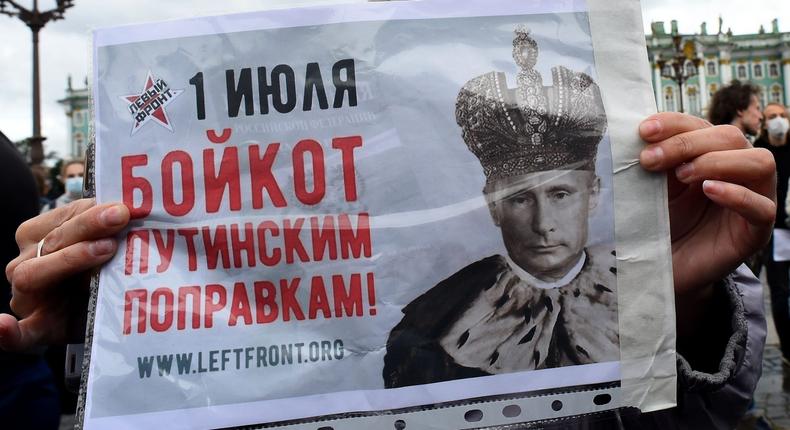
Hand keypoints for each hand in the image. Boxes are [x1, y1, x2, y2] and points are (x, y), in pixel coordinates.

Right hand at [1, 199, 129, 351]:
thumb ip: (109, 227)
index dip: (89, 214)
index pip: (59, 221)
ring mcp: (26, 297)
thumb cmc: (101, 270)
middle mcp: (25, 263)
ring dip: (69, 260)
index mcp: (37, 236)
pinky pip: (18, 335)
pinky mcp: (37, 329)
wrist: (104, 310)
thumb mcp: (104, 241)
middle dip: (88, 227)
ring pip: (32, 275)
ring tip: (106, 250)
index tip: (121, 209)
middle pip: (51, 242)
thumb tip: (131, 208)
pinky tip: (4, 325)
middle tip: (120, 219)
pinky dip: (8, 332)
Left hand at [639, 113, 774, 329]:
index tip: (644, 131)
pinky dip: (737, 194)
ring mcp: (752, 199)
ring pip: (760, 162)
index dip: (674, 123)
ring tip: (683, 175)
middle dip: (687, 143)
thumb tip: (639, 133)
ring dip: (717, 161)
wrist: (661, 268)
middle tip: (650, 160)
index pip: (702, 124)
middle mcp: (737, 171)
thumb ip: (655, 162)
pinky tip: (709, 191)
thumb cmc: (660, 224)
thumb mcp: (653, 188)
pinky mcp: (754, 232)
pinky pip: (762, 207)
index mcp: (711, 155)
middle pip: (730, 136)